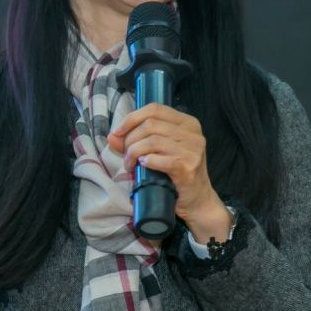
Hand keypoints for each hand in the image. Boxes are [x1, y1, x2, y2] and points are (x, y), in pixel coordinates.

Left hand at [107, 103, 230, 241]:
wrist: (198, 201)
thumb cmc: (176, 174)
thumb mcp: (158, 152)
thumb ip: (136, 141)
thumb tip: (112, 136)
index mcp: (187, 123)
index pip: (155, 109)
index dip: (132, 118)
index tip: (118, 132)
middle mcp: (193, 134)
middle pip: (150, 125)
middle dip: (130, 139)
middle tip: (126, 156)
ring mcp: (192, 150)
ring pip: (152, 141)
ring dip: (134, 152)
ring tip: (130, 165)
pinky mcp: (188, 168)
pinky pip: (159, 159)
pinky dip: (147, 161)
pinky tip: (143, 166)